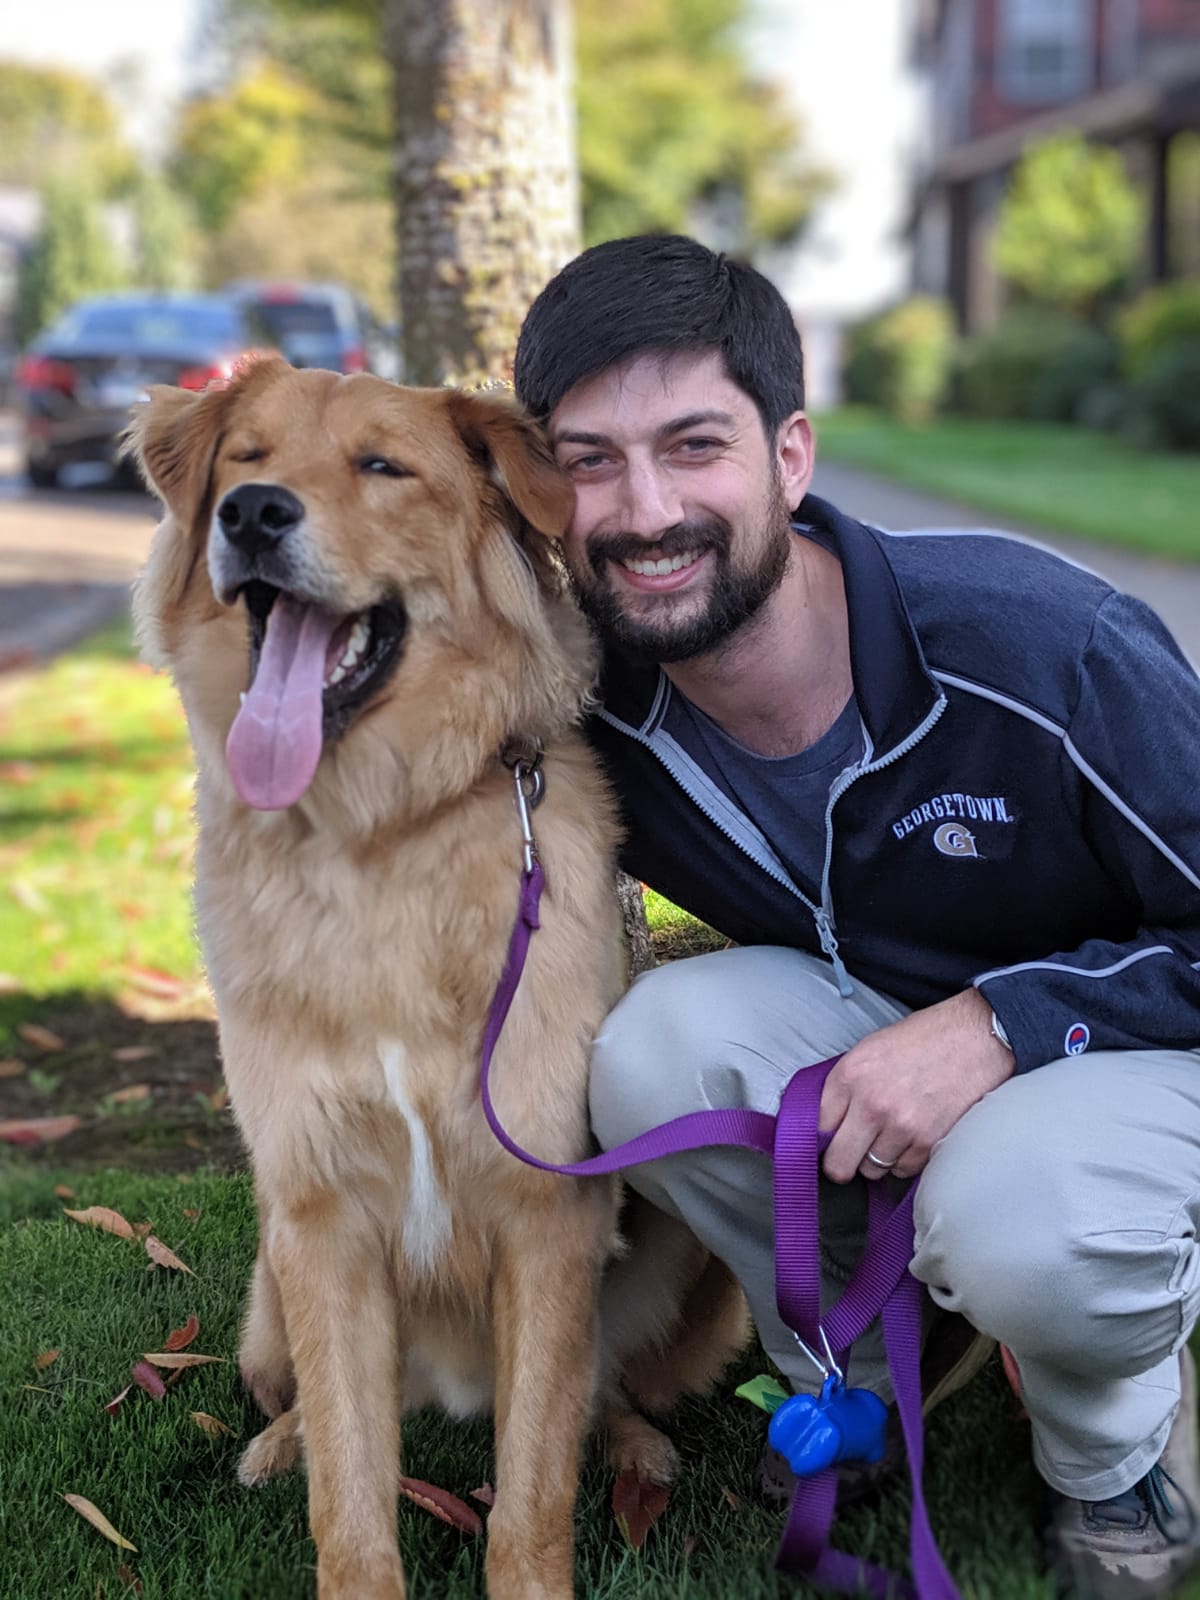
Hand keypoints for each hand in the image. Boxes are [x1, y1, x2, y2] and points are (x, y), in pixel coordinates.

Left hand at [818, 989, 1014, 1183]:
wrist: (976, 1037)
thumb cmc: (925, 1039)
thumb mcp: (871, 1049)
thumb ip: (847, 1085)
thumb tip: (829, 1121)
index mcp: (851, 1074)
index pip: (818, 1127)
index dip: (825, 1136)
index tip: (832, 1139)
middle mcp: (872, 1103)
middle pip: (839, 1163)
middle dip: (841, 1163)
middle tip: (850, 1157)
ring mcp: (901, 1126)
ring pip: (873, 1170)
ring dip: (879, 1159)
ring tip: (892, 1135)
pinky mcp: (929, 1142)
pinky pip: (904, 1171)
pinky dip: (906, 1160)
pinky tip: (914, 1136)